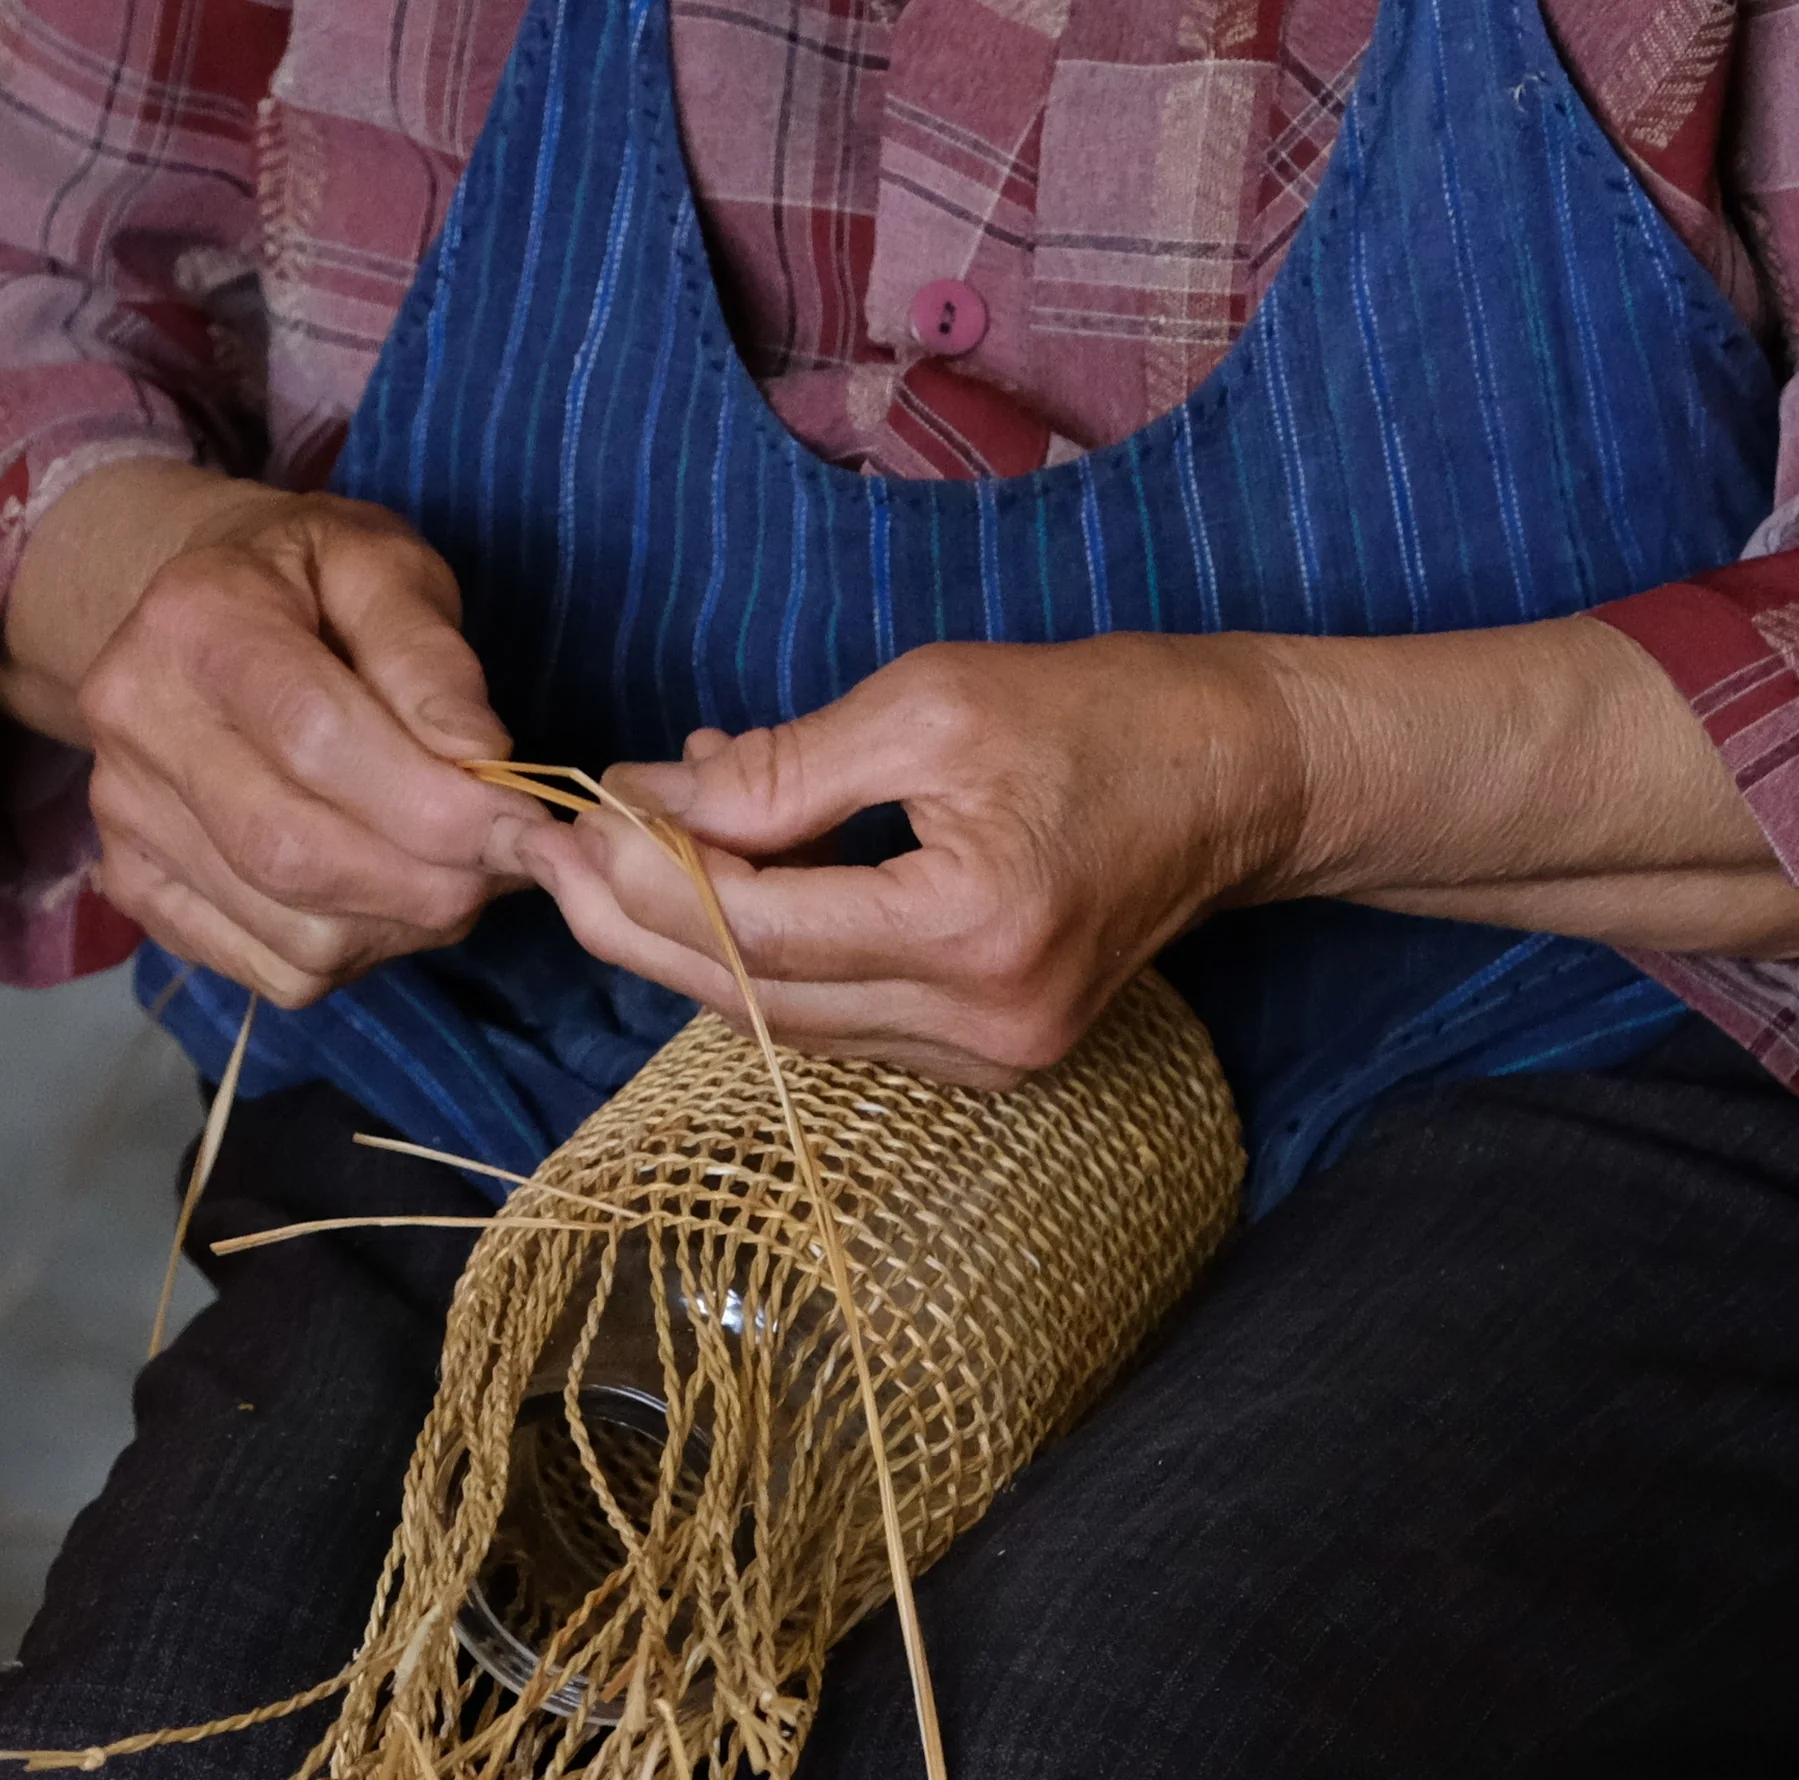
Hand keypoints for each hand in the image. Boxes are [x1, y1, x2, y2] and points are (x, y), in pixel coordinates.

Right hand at [0, 462, 544, 1005]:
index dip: (434, 803)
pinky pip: (276, 971)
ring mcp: (125, 819)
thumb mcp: (384, 568)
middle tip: (504, 864)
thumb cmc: (311, 590)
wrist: (201, 620)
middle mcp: (136, 724)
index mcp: (194, 622)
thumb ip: (430, 655)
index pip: (316, 740)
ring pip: (295, 933)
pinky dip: (358, 952)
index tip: (522, 824)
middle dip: (429, 881)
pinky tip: (383, 896)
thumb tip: (479, 755)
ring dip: (404, 923)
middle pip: (297, 854)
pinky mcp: (140, 892)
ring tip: (448, 869)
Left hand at [521, 621, 1798, 1085]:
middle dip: (639, 926)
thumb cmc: (1109, 714)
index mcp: (974, 932)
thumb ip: (787, 766)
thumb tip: (654, 796)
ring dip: (689, 947)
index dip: (645, 876)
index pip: (756, 929)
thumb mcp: (936, 700)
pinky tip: (713, 893)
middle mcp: (982, 1027)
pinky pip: (839, 1021)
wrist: (1248, 781)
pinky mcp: (990, 1059)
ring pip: (787, 1023)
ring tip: (607, 867)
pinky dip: (765, 960)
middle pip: (756, 999)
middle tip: (550, 856)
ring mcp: (990, 1060)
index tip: (571, 813)